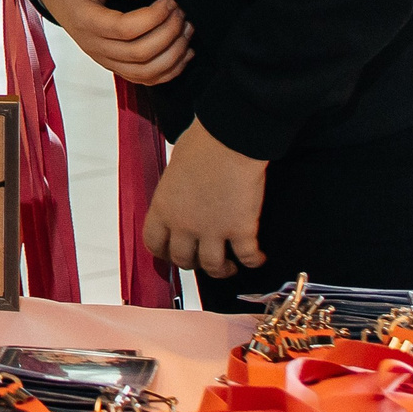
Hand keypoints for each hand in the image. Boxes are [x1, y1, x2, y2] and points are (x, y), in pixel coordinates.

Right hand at [30, 0, 195, 85]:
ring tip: (186, 30)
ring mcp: (103, 59)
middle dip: (169, 33)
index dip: (155, 17)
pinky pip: (144, 78)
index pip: (126, 29)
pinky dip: (168, 71)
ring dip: (173, 55)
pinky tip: (183, 52)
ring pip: (145, 72)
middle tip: (181, 12)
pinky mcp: (113, 64)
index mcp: (86, 21)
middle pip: (139, 53)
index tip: (170, 0)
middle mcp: (94, 46)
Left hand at [142, 119, 267, 277]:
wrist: (230, 141)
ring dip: (221, 270)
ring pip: (213, 266)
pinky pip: (247, 256)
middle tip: (202, 259)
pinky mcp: (242, 230)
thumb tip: (181, 198)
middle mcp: (184, 225)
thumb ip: (174, 193)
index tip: (171, 254)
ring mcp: (213, 230)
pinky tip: (258, 258)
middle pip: (182, 259)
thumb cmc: (201, 145)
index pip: (153, 243)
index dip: (163, 253)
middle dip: (192, 262)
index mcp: (163, 208)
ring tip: (230, 266)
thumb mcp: (174, 170)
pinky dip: (254, 261)